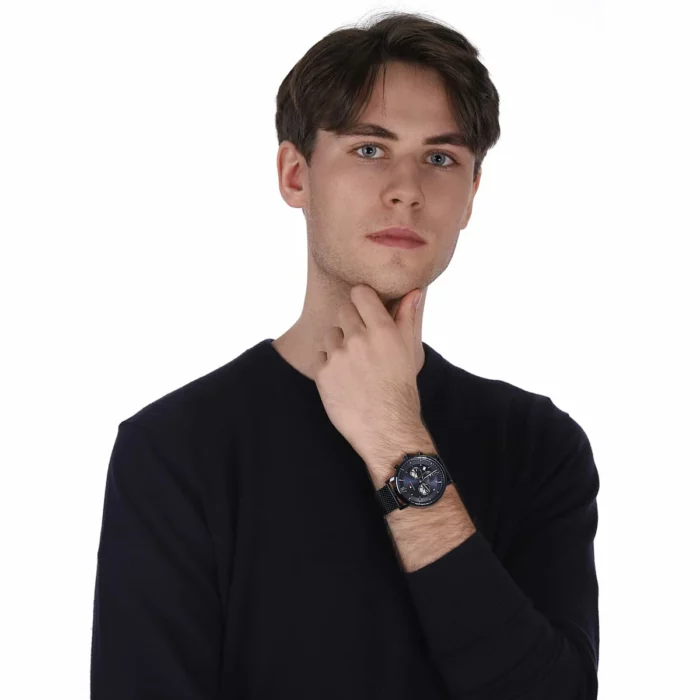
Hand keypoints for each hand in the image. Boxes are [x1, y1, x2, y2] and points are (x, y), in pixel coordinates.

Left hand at [313, 284, 427, 480]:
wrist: (387, 428)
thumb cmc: (401, 390)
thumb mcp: (408, 351)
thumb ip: (407, 317)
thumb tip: (413, 291)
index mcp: (382, 330)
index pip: (359, 293)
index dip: (361, 299)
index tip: (363, 308)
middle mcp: (358, 339)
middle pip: (343, 311)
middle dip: (351, 323)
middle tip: (361, 344)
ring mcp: (338, 356)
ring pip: (330, 334)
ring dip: (338, 344)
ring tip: (353, 365)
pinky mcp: (322, 374)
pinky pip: (320, 357)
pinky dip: (329, 366)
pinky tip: (344, 380)